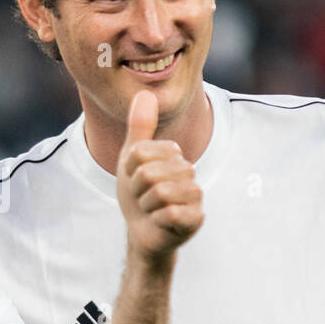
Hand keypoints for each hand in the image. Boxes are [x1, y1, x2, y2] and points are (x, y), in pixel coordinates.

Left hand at [116, 90, 203, 263]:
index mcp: (174, 154)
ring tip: (151, 208)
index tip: (134, 179)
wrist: (142, 230)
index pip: (140, 152)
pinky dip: (157, 219)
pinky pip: (170, 213)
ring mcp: (195, 196)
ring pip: (160, 192)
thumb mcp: (132, 158)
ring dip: (146, 205)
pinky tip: (161, 221)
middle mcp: (188, 171)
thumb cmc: (138, 193)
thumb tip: (146, 93)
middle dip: (137, 189)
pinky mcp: (196, 219)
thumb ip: (140, 127)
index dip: (129, 169)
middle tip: (143, 196)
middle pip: (148, 173)